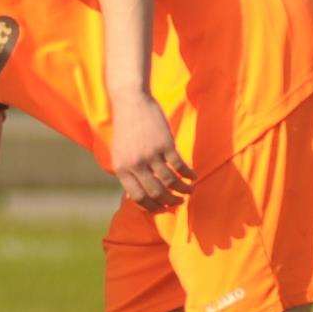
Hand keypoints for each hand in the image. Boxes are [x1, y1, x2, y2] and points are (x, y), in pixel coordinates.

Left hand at [109, 92, 195, 211]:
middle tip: (178, 202)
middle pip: (156, 192)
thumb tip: (135, 198)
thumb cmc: (126, 130)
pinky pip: (179, 165)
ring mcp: (151, 154)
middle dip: (169, 202)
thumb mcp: (119, 154)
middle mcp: (135, 164)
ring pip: (170, 181)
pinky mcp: (165, 144)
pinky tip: (193, 176)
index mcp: (121, 169)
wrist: (131, 103)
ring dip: (183, 189)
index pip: (138, 197)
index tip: (162, 209)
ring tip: (189, 190)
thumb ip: (127, 174)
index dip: (152, 206)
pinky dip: (188, 174)